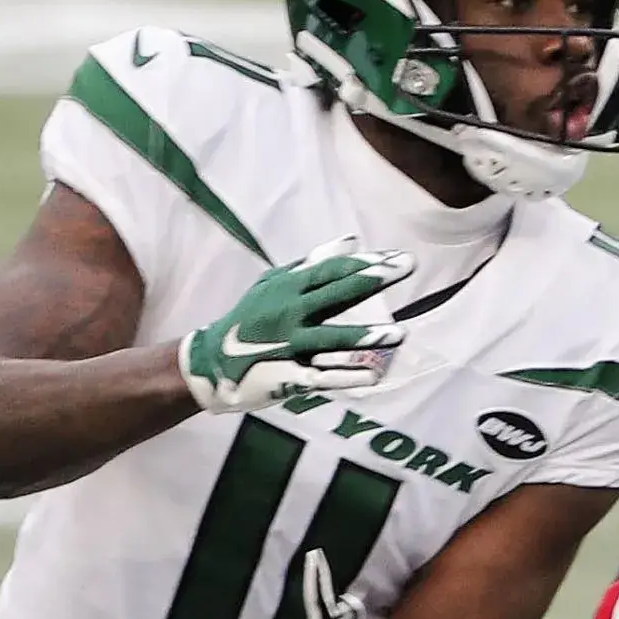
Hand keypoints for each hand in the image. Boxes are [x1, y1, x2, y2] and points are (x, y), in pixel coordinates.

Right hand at [180, 236, 412, 413]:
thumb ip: (312, 264)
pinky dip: (347, 376)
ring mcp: (288, 345)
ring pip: (332, 338)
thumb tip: (351, 242)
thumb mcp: (273, 283)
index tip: (398, 257)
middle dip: (373, 280)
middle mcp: (289, 312)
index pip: (332, 270)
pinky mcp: (287, 376)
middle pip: (336, 294)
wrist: (211, 362)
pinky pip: (322, 376)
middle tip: (407, 268)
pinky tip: (374, 376)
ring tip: (401, 334)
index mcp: (287, 287)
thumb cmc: (250, 318)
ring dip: (367, 336)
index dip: (366, 263)